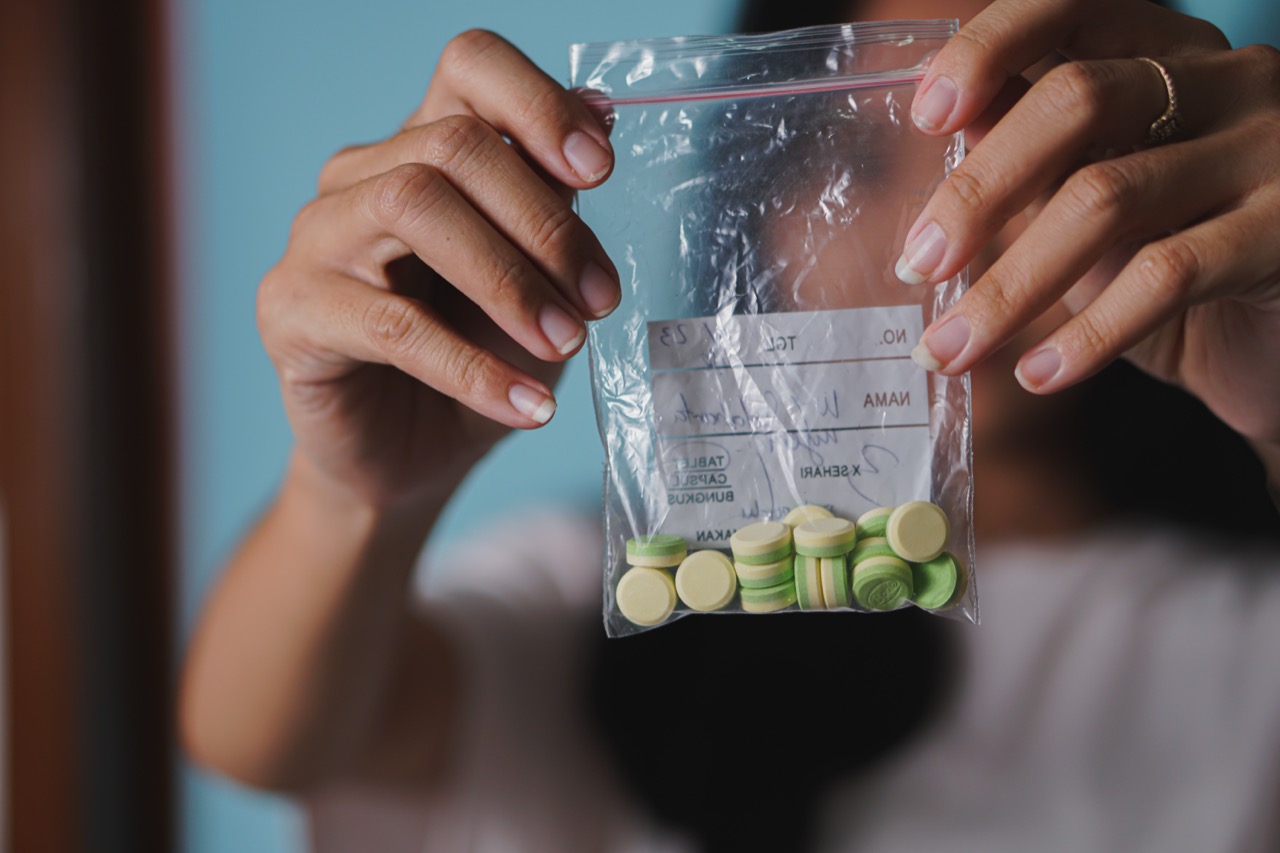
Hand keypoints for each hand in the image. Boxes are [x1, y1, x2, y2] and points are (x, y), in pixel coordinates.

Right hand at [257, 30, 618, 506]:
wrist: (411, 456)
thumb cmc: (478, 356)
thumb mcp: (537, 280)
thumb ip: (554, 205)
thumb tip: (602, 118)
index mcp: (425, 149)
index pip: (469, 67)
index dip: (538, 102)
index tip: (600, 171)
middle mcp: (361, 176)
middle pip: (453, 145)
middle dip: (545, 223)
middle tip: (600, 300)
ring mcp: (316, 238)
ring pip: (413, 206)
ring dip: (508, 281)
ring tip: (565, 345)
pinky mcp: (290, 311)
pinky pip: (390, 325)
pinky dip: (472, 368)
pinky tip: (527, 405)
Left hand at [900, 0, 1279, 453]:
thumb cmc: (1177, 263)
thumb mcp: (1097, 201)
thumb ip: (1037, 159)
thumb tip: (947, 126)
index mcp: (1168, 53)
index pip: (1072, 8)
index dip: (990, 48)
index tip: (925, 116)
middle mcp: (1227, 81)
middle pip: (1076, 101)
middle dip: (978, 190)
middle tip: (917, 265)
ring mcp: (1268, 150)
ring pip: (1107, 196)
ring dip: (1009, 287)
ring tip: (950, 349)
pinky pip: (1166, 276)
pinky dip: (1087, 334)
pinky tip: (1036, 375)